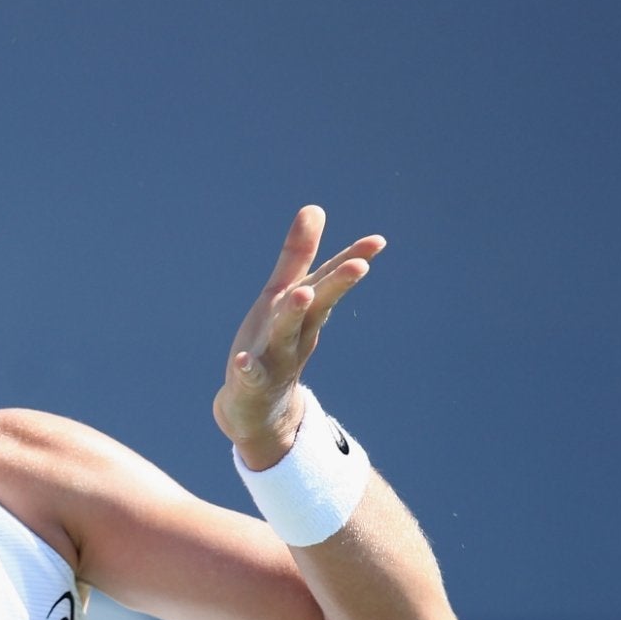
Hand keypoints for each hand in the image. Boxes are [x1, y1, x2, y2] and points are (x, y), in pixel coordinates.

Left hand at [213, 206, 383, 468]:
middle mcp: (295, 334)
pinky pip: (250, 376)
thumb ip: (297, 256)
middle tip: (359, 266)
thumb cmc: (273, 346)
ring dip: (293, 314)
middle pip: (317, 305)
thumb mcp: (284, 298)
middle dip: (336, 285)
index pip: (329, 282)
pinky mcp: (251, 384)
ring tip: (300, 294)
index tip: (378, 241)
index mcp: (305, 312)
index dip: (351, 261)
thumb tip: (314, 207)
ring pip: (286, 335)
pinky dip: (248, 368)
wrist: (257, 411)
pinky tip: (242, 361)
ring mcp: (275, 360)